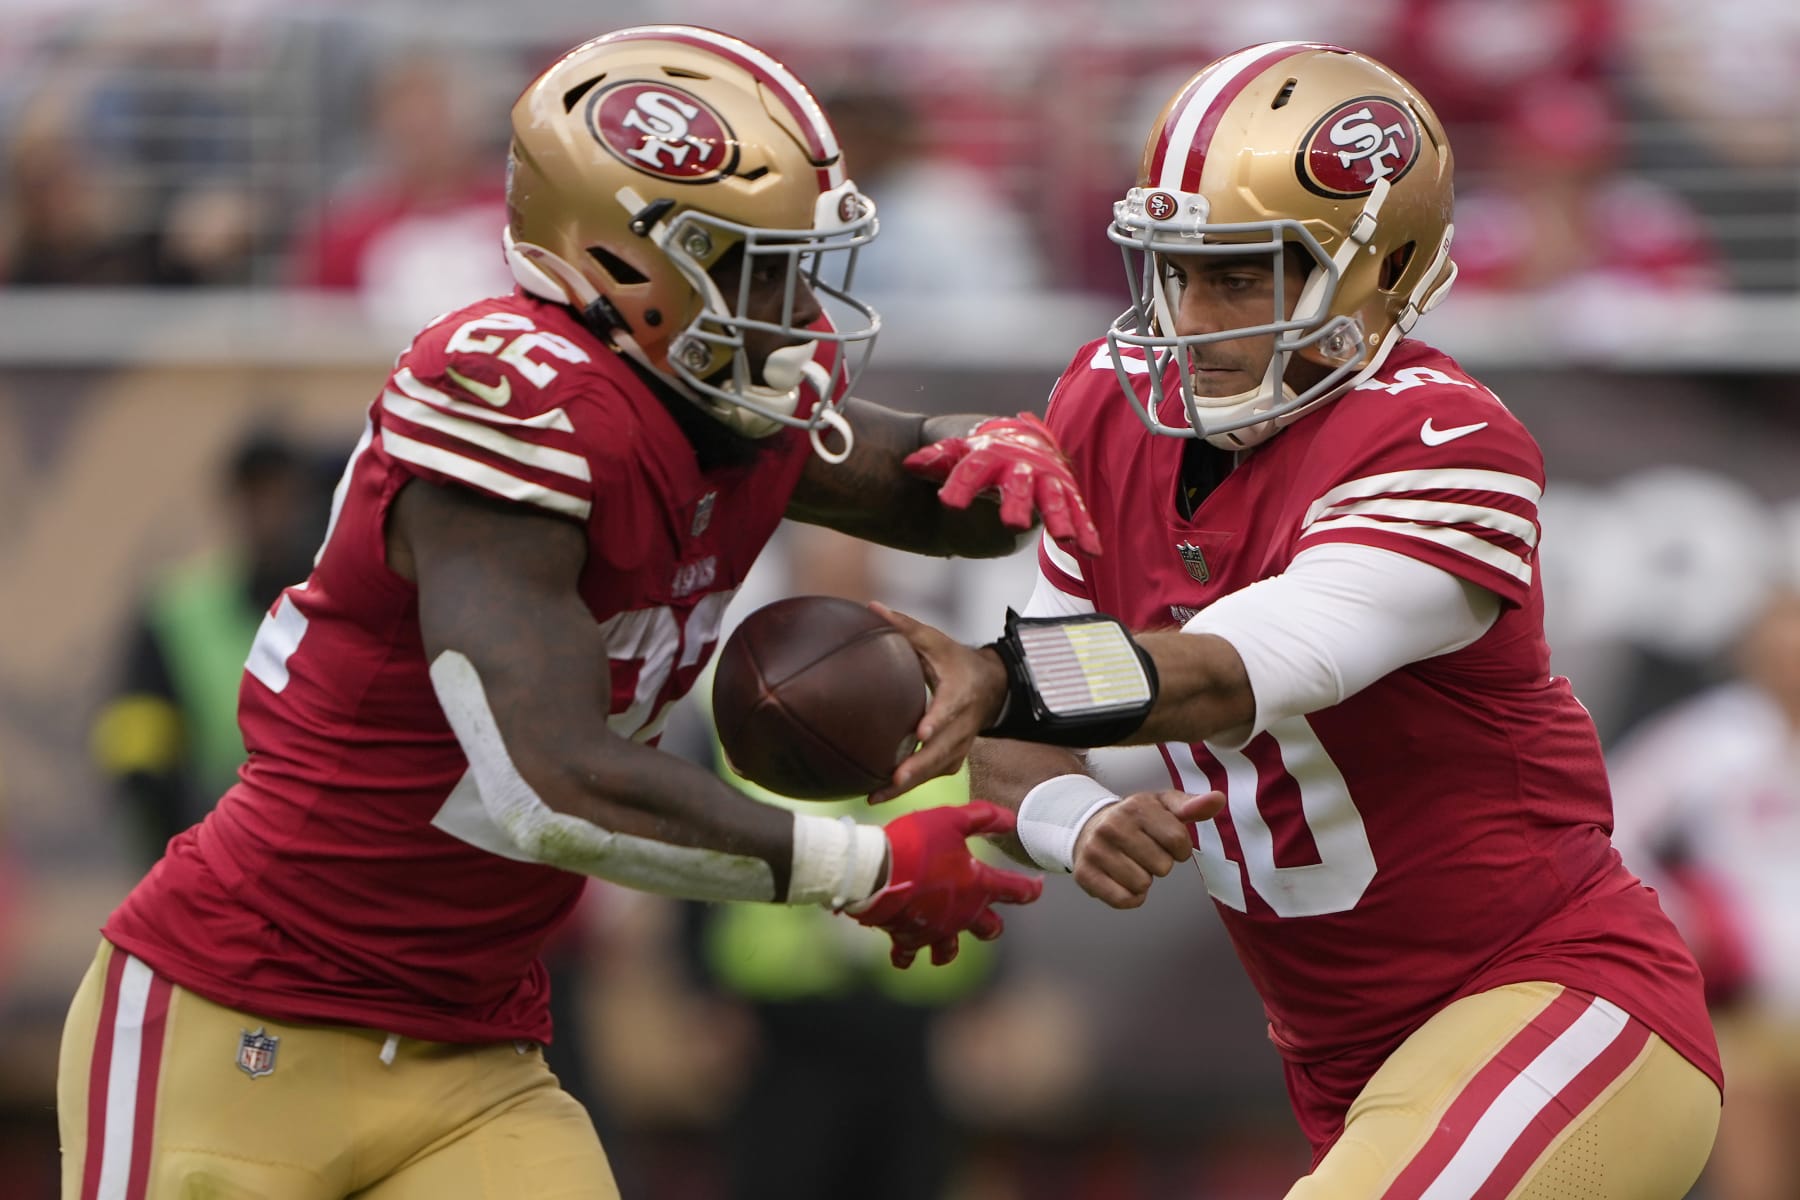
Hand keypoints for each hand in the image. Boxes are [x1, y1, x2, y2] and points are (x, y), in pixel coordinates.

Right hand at [852, 801, 1043, 967]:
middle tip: (990, 917)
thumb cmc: (916, 843)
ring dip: (950, 947)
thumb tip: (1012, 820)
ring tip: (946, 940)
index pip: (1017, 891)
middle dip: (992, 925)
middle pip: (990, 929)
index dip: (1031, 889)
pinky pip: (908, 953)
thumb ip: (984, 817)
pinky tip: (904, 945)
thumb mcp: (952, 819)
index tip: (1038, 886)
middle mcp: (962, 914)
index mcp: (978, 886)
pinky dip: (907, 952)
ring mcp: (935, 930)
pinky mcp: (907, 937)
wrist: (875, 871)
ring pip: (950, 951)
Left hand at [867, 603, 1008, 803]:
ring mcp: (960, 745)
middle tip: (895, 779)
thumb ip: (904, 626)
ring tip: (877, 796)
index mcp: (959, 693)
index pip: (950, 709)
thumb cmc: (956, 661)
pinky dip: (910, 787)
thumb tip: (871, 607)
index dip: (937, 720)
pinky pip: (933, 775)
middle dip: (919, 767)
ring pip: (936, 769)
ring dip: (909, 785)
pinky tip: (879, 794)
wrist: (993, 686)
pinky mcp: (954, 757)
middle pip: (942, 750)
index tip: (922, 731)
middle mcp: (963, 724)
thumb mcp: (935, 640)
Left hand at [904, 413, 1102, 555]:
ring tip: (1064, 539)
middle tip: (1014, 524)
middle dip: (1019, 502)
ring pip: (1055, 498)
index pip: (973, 469)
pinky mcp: (1066, 492)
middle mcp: (1022, 467)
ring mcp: (1047, 479)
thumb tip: (910, 464)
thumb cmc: (987, 453)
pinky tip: (1091, 552)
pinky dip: (1086, 531)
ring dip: (1060, 519)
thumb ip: (938, 459)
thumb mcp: (961, 452)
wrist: (1026, 437)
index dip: (961, 484)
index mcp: (990, 455)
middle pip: (1020, 484)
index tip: (949, 502)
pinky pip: (1078, 512)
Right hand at [1072, 790, 1225, 908]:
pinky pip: (1124, 900)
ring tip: (1131, 863)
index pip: (1178, 841)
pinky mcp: (1085, 874)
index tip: (1168, 843)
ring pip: (1142, 884)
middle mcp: (1112, 826)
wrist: (1086, 826)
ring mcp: (1096, 850)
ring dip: (1143, 880)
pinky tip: (1122, 880)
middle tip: (1144, 852)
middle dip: (1160, 864)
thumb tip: (1219, 799)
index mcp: (1135, 806)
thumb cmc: (1134, 819)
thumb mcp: (1162, 806)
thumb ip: (1192, 805)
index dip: (1180, 849)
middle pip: (1162, 866)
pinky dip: (1130, 896)